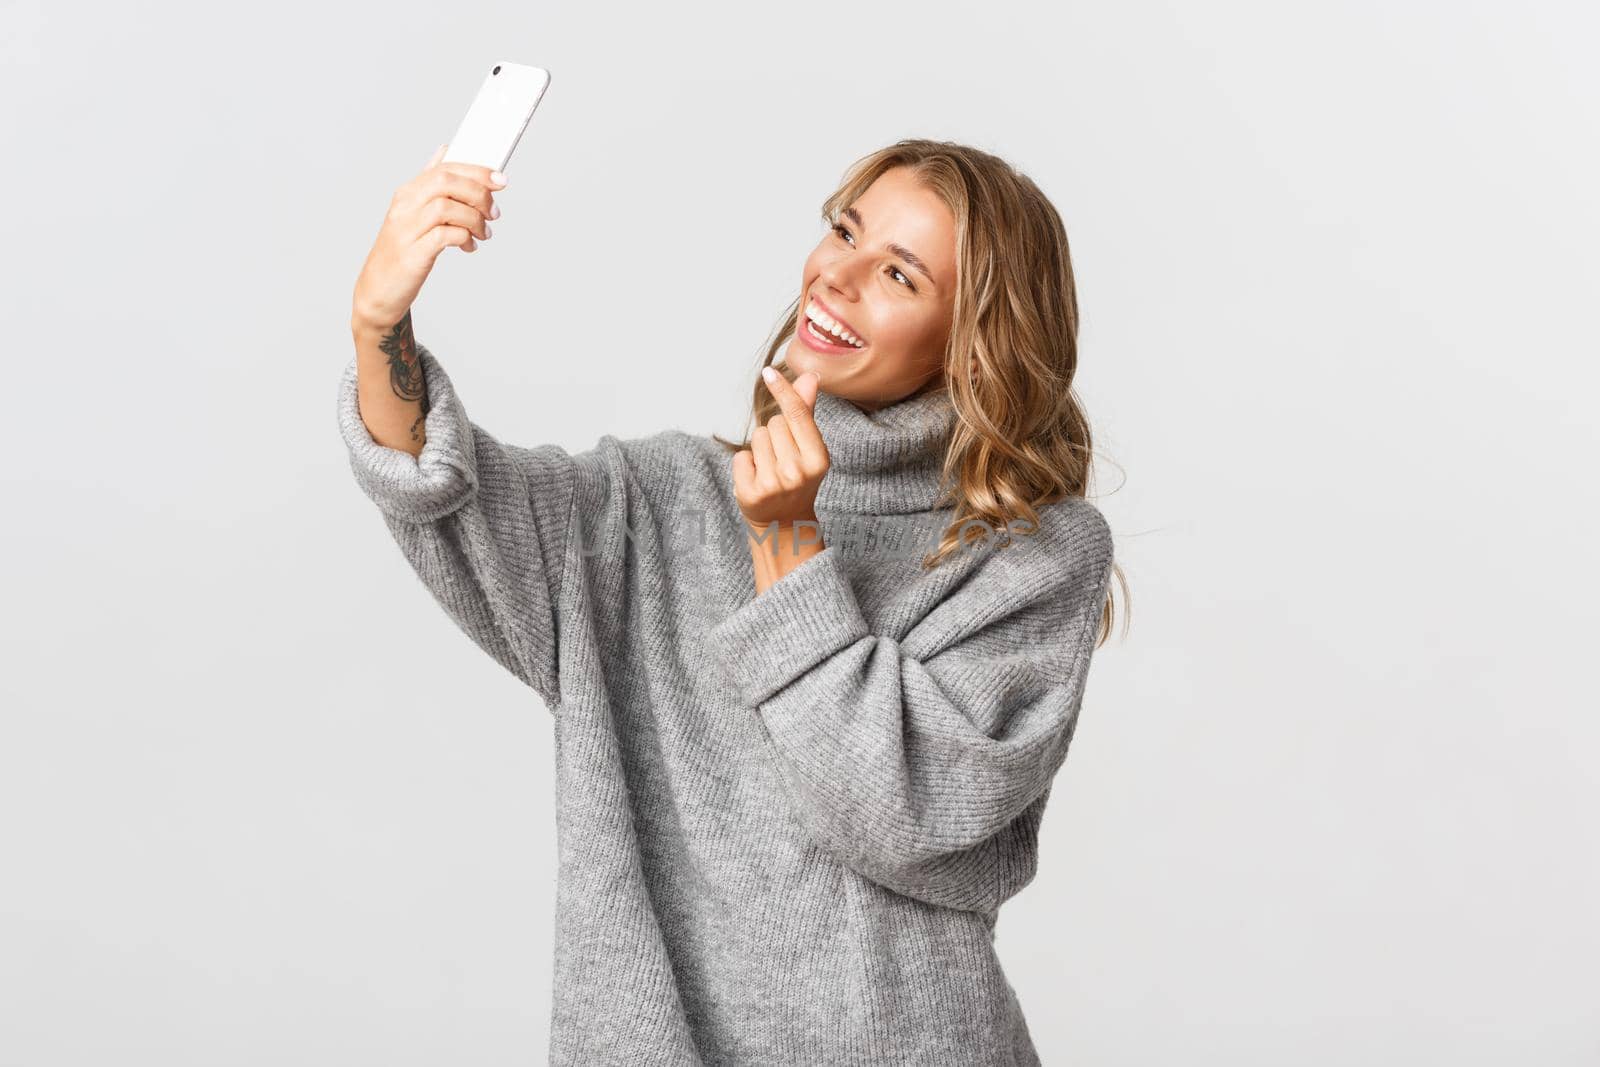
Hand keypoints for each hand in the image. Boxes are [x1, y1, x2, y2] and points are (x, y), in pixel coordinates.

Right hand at [351, 142, 504, 331]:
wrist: (378, 290)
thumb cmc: (403, 250)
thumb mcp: (415, 212)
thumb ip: (430, 183)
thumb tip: (445, 151)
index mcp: (408, 193)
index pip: (444, 168)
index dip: (476, 171)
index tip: (501, 180)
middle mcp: (404, 207)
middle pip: (446, 182)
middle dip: (479, 193)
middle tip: (494, 213)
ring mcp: (406, 229)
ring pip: (447, 207)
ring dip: (474, 219)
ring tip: (483, 233)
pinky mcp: (412, 254)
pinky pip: (444, 236)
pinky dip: (464, 238)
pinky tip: (469, 246)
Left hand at [732, 367, 826, 532]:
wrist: (784, 523)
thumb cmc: (796, 479)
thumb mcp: (807, 449)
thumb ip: (806, 412)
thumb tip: (809, 377)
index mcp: (818, 459)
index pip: (798, 415)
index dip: (783, 391)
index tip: (768, 372)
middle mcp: (798, 472)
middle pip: (774, 425)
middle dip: (774, 435)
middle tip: (781, 458)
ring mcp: (774, 484)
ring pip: (757, 438)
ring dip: (760, 449)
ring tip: (770, 469)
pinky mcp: (751, 493)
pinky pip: (741, 457)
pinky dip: (746, 465)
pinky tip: (757, 479)